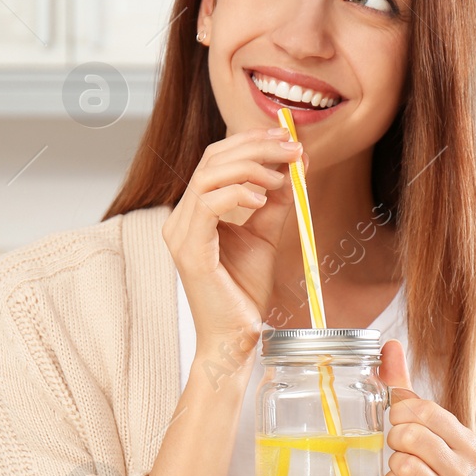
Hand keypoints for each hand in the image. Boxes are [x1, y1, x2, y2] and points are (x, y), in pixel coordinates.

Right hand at [161, 128, 305, 364]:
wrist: (236, 337)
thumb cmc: (244, 293)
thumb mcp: (266, 236)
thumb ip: (275, 202)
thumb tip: (294, 167)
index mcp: (195, 211)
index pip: (216, 159)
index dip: (250, 142)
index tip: (285, 137)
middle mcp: (181, 217)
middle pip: (211, 159)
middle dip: (255, 147)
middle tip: (291, 148)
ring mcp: (180, 233)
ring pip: (207, 176)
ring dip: (250, 168)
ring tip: (281, 178)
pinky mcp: (188, 251)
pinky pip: (207, 205)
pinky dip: (237, 194)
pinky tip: (262, 200)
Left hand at [378, 338, 475, 475]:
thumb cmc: (436, 475)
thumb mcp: (429, 432)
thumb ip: (407, 391)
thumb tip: (389, 345)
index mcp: (469, 444)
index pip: (428, 412)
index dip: (401, 412)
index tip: (397, 418)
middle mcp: (466, 472)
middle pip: (412, 437)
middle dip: (395, 439)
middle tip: (399, 448)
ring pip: (402, 465)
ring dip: (393, 467)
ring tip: (404, 472)